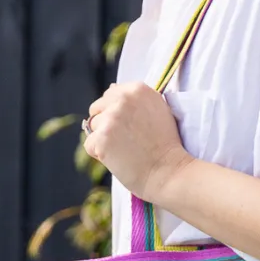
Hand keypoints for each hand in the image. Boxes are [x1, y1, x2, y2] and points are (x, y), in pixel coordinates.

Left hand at [83, 82, 192, 202]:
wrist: (169, 171)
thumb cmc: (166, 147)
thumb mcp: (158, 111)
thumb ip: (135, 100)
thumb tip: (112, 89)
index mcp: (138, 89)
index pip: (110, 94)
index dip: (115, 113)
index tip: (128, 127)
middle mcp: (123, 99)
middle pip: (97, 109)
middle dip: (106, 124)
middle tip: (126, 141)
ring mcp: (111, 118)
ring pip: (93, 127)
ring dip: (104, 140)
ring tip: (126, 150)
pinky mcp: (101, 138)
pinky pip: (90, 145)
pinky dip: (100, 155)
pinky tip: (119, 158)